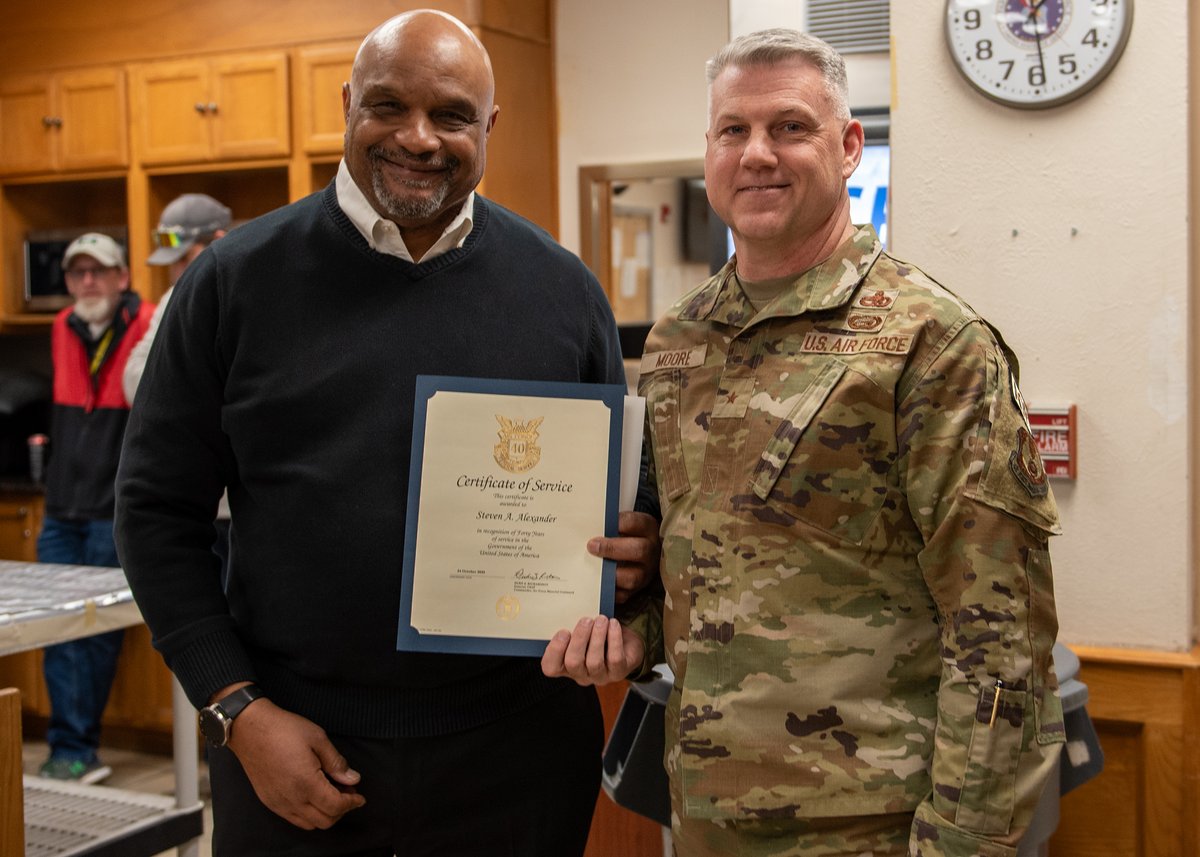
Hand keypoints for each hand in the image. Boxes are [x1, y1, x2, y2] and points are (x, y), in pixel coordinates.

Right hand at [227, 700, 365, 828]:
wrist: (250, 728)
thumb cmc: (283, 729)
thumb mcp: (318, 739)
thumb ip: (336, 762)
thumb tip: (352, 779)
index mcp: (306, 783)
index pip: (336, 806)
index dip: (352, 803)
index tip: (360, 796)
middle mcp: (292, 799)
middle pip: (325, 821)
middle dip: (341, 810)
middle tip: (348, 793)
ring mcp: (278, 803)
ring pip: (309, 824)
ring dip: (325, 814)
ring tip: (332, 794)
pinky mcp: (269, 801)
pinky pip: (294, 819)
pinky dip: (309, 814)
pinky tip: (313, 796)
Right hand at [541, 614, 645, 685]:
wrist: (623, 642)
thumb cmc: (597, 635)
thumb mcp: (582, 631)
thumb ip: (572, 626)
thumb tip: (570, 608)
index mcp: (565, 665)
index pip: (551, 667)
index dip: (555, 650)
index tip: (563, 631)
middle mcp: (581, 674)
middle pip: (573, 663)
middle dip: (579, 639)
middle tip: (586, 620)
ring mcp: (600, 676)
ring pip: (594, 662)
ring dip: (597, 637)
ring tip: (601, 620)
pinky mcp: (619, 672)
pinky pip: (615, 659)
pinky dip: (614, 639)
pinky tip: (613, 625)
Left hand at [588, 511, 659, 603]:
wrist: (643, 553)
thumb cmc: (627, 535)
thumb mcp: (625, 524)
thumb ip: (610, 524)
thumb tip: (588, 528)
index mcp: (647, 529)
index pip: (636, 523)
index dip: (620, 523)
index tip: (602, 523)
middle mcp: (650, 551)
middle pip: (638, 550)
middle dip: (613, 549)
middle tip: (592, 546)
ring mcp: (645, 573)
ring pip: (632, 578)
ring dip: (610, 574)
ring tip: (592, 569)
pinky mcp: (636, 590)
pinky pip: (622, 595)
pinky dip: (607, 592)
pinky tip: (594, 586)